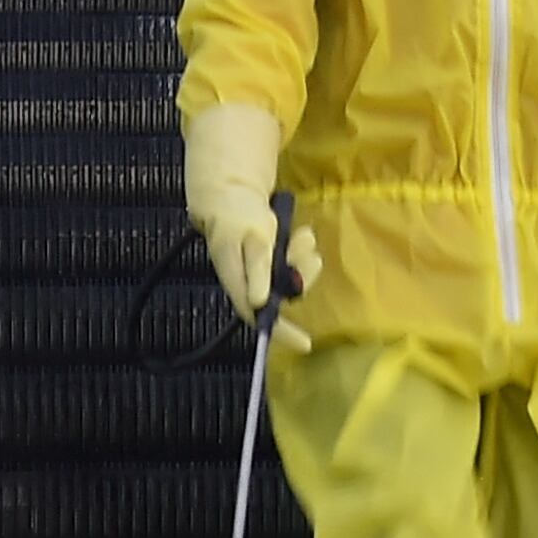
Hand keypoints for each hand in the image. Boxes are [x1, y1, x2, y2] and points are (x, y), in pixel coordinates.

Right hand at [182, 100, 292, 325]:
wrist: (229, 194)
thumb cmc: (235, 216)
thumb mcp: (250, 238)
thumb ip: (257, 269)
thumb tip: (257, 303)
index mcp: (239, 284)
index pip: (258, 316)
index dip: (280, 332)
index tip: (305, 344)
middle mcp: (251, 285)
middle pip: (284, 295)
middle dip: (302, 275)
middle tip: (308, 252)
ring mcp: (261, 274)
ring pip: (292, 278)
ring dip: (303, 257)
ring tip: (302, 235)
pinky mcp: (270, 262)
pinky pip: (294, 264)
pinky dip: (301, 250)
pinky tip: (299, 233)